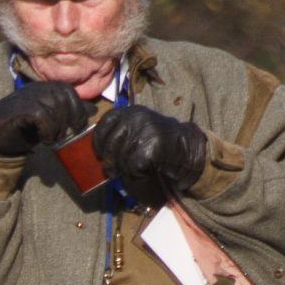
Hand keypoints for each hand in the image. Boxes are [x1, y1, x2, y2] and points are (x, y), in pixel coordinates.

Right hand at [0, 82, 85, 157]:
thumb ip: (67, 111)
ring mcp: (30, 95)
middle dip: (69, 121)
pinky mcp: (23, 108)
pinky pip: (45, 118)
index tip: (73, 128)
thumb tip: (92, 110)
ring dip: (58, 129)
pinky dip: (48, 132)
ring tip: (51, 138)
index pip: (71, 94)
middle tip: (60, 136)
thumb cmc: (21, 126)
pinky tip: (43, 139)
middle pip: (67, 100)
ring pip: (57, 109)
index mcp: (46, 86)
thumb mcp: (48, 117)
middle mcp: (39, 87)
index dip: (77, 112)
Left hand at [90, 102, 210, 203]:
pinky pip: (133, 166)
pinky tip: (146, 170)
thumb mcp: (137, 130)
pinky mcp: (153, 146)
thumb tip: (97, 152)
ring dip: (124, 169)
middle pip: (110, 144)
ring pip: (121, 157)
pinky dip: (136, 174)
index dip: (98, 142)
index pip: (104, 123)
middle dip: (109, 161)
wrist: (186, 149)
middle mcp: (137, 117)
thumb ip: (119, 134)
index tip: (100, 154)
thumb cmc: (158, 143)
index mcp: (130, 111)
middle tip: (113, 171)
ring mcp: (145, 130)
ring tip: (134, 169)